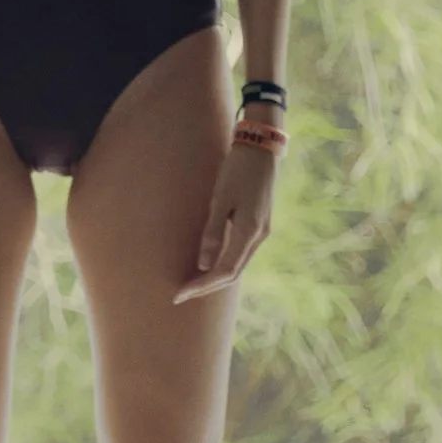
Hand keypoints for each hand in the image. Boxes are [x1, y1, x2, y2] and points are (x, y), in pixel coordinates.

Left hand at [174, 137, 276, 303]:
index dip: (202, 286)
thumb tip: (202, 265)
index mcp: (249, 232)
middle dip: (207, 287)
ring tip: (192, 284)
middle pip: (233, 274)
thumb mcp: (220, 199)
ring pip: (238, 265)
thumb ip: (212, 233)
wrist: (261, 148)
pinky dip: (224, 264)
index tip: (180, 294)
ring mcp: (262, 232)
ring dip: (215, 278)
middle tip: (181, 294)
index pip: (224, 272)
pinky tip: (209, 264)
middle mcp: (259, 237)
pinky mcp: (260, 225)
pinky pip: (241, 253)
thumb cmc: (237, 169)